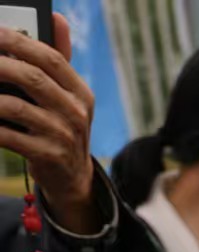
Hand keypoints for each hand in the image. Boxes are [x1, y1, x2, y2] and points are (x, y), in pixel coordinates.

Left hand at [0, 18, 99, 227]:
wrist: (72, 178)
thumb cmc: (60, 127)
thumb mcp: (67, 96)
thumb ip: (58, 60)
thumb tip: (57, 17)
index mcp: (80, 93)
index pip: (51, 59)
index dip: (20, 42)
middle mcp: (76, 113)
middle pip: (32, 79)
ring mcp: (63, 135)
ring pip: (15, 107)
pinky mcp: (48, 156)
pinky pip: (9, 136)